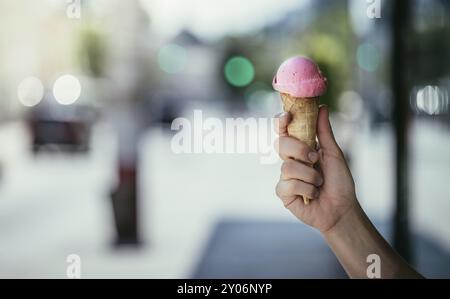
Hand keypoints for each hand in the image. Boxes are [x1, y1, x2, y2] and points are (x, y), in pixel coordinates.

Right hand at [274, 106, 357, 232]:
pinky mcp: (283, 193)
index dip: (282, 122)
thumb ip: (324, 132)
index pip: (285, 131)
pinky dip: (306, 190)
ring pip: (287, 166)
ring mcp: (285, 177)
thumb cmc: (339, 182)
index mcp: (300, 149)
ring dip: (310, 176)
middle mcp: (290, 160)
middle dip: (299, 150)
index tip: (287, 116)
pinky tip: (312, 196)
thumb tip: (322, 107)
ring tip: (319, 184)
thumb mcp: (334, 154)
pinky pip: (287, 185)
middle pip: (281, 144)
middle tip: (315, 158)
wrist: (341, 208)